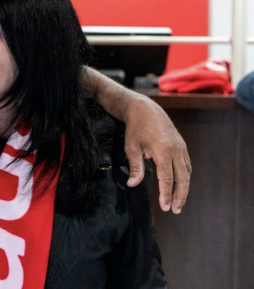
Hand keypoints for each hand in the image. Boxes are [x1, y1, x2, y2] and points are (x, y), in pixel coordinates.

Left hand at [124, 97, 191, 213]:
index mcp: (163, 150)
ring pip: (187, 172)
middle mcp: (176, 150)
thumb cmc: (135, 128)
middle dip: (180, 196)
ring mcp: (181, 147)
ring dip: (184, 188)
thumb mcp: (131, 147)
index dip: (166, 194)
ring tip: (178, 203)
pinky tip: (180, 186)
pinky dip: (185, 177)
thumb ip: (136, 167)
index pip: (167, 178)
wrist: (145, 108)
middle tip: (175, 210)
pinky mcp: (182, 146)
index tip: (165, 207)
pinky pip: (186, 165)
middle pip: (182, 178)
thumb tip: (133, 185)